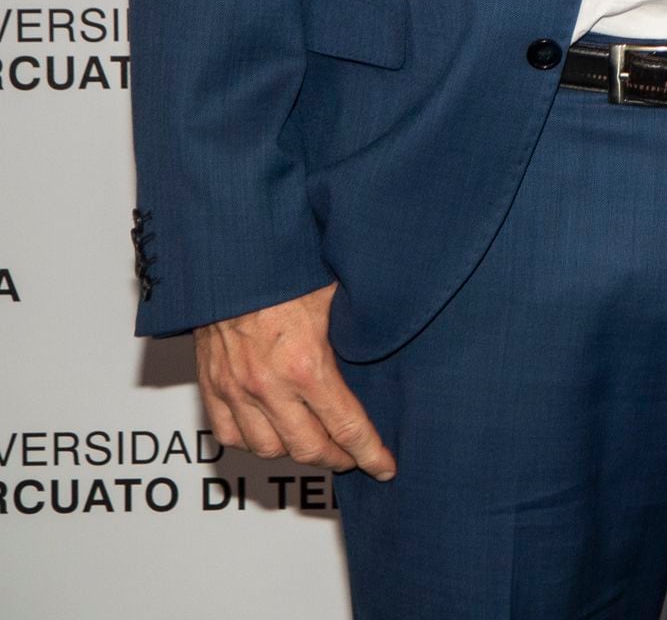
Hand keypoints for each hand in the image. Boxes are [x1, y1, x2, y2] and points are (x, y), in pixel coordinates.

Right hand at [193, 283, 394, 477]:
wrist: (231, 261)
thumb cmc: (287, 272)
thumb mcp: (337, 298)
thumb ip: (359, 331)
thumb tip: (394, 341)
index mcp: (306, 366)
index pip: (346, 427)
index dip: (369, 453)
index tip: (385, 467)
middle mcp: (268, 386)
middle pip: (308, 449)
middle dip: (337, 459)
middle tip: (354, 457)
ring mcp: (235, 390)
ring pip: (267, 449)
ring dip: (294, 453)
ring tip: (316, 444)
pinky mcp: (210, 387)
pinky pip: (229, 435)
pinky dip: (252, 442)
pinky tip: (272, 434)